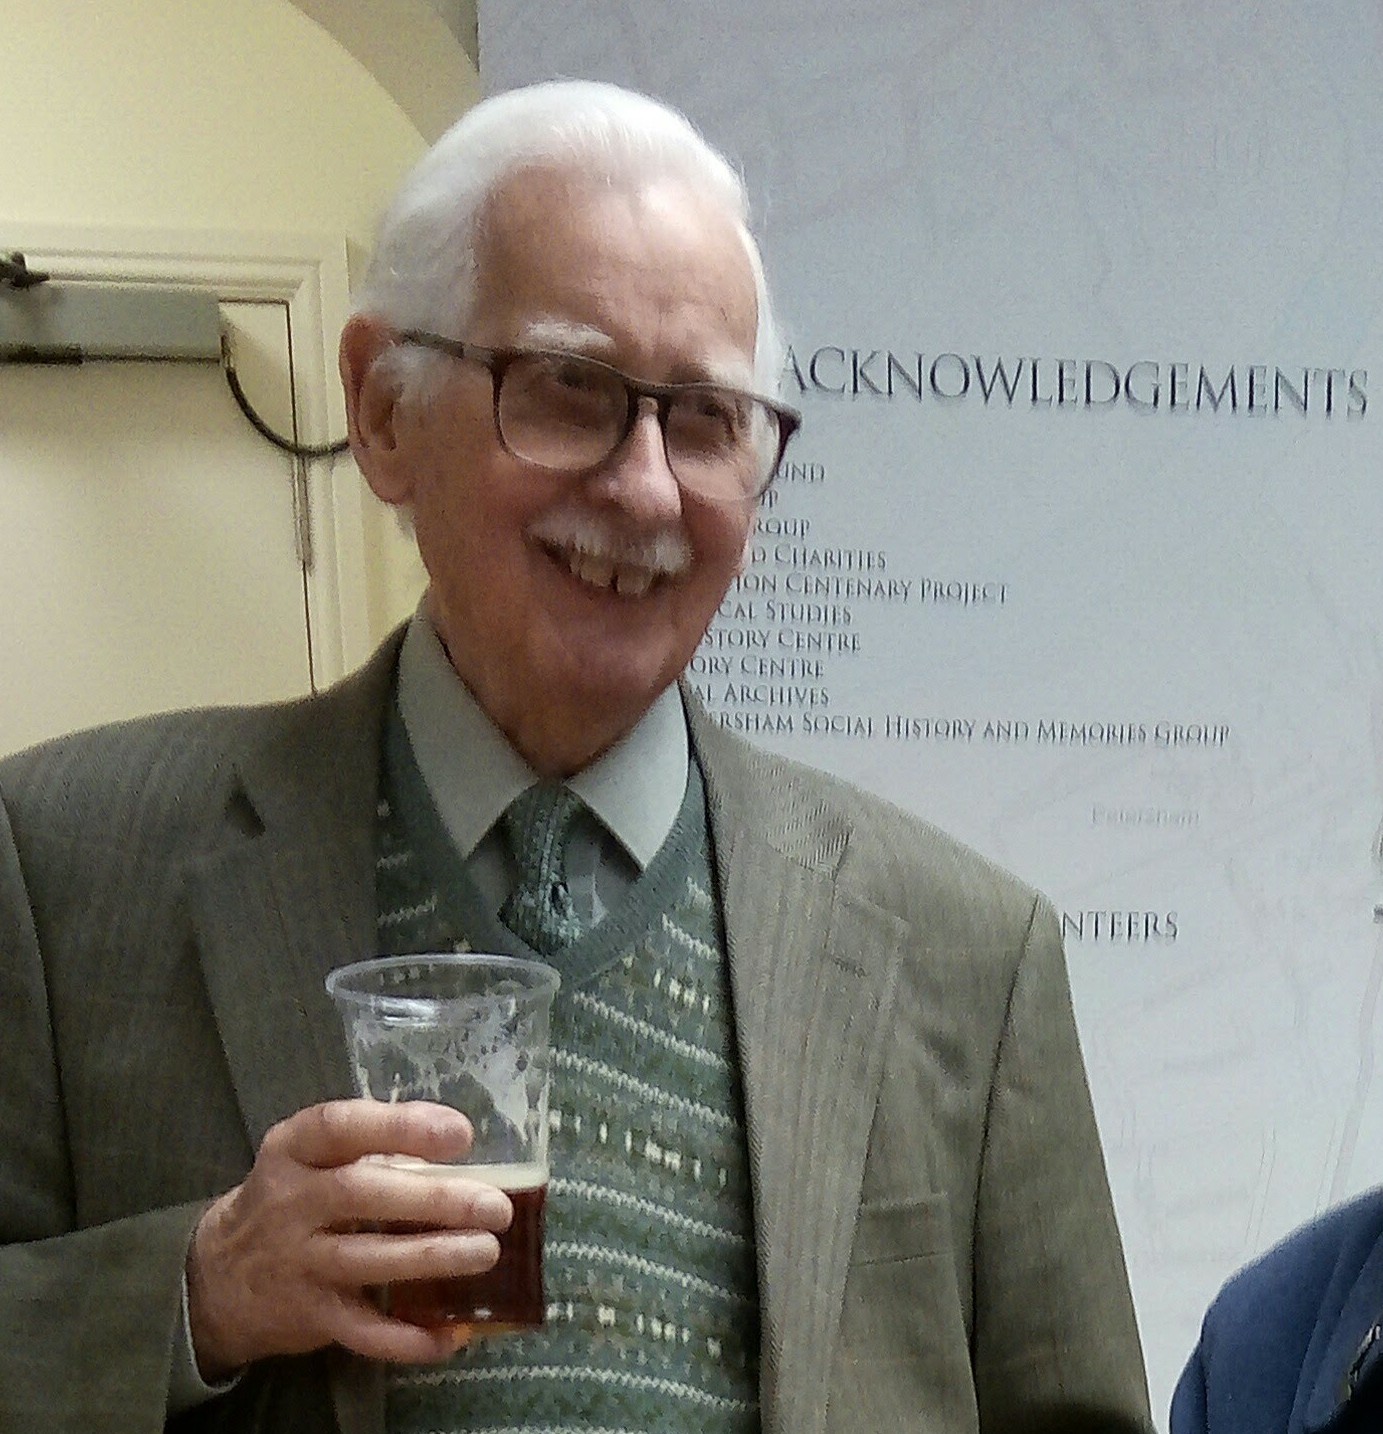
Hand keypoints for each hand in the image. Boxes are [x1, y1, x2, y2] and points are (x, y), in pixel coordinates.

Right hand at [186, 1099, 512, 1377]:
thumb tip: (457, 1143)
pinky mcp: (309, 1316)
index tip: (458, 1135)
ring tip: (486, 1252)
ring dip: (432, 1258)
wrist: (218, 1277)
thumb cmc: (293, 1198)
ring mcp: (298, 1263)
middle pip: (361, 1196)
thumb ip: (373, 1145)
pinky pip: (363, 1331)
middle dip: (434, 1199)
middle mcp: (291, 1203)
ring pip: (368, 1262)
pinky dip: (409, 1337)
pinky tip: (453, 1332)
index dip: (401, 1127)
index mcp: (294, 1149)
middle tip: (494, 1205)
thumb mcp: (313, 1156)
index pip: (341, 1127)